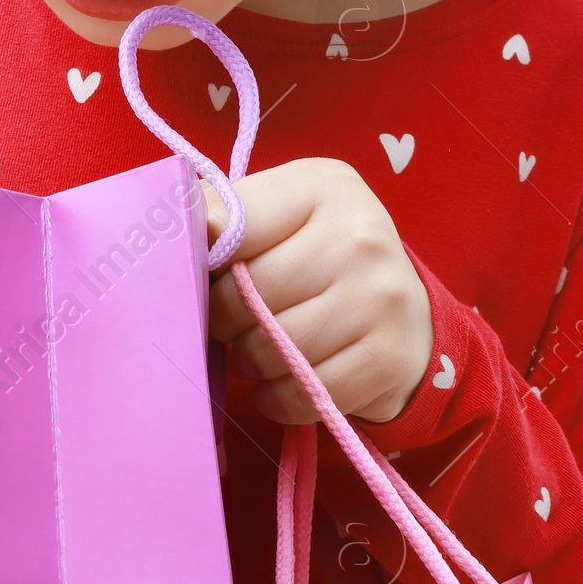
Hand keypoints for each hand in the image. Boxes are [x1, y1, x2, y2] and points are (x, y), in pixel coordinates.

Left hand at [205, 158, 432, 424]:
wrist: (406, 312)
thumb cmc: (322, 255)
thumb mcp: (282, 214)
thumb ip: (229, 214)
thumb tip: (176, 222)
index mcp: (324, 186)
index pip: (233, 227)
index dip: (205, 262)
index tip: (204, 275)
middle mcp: (361, 235)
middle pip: (250, 294)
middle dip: (225, 319)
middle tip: (231, 322)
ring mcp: (382, 298)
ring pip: (274, 349)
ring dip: (251, 361)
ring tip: (261, 348)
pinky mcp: (390, 359)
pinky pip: (304, 393)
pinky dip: (279, 398)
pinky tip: (284, 379)